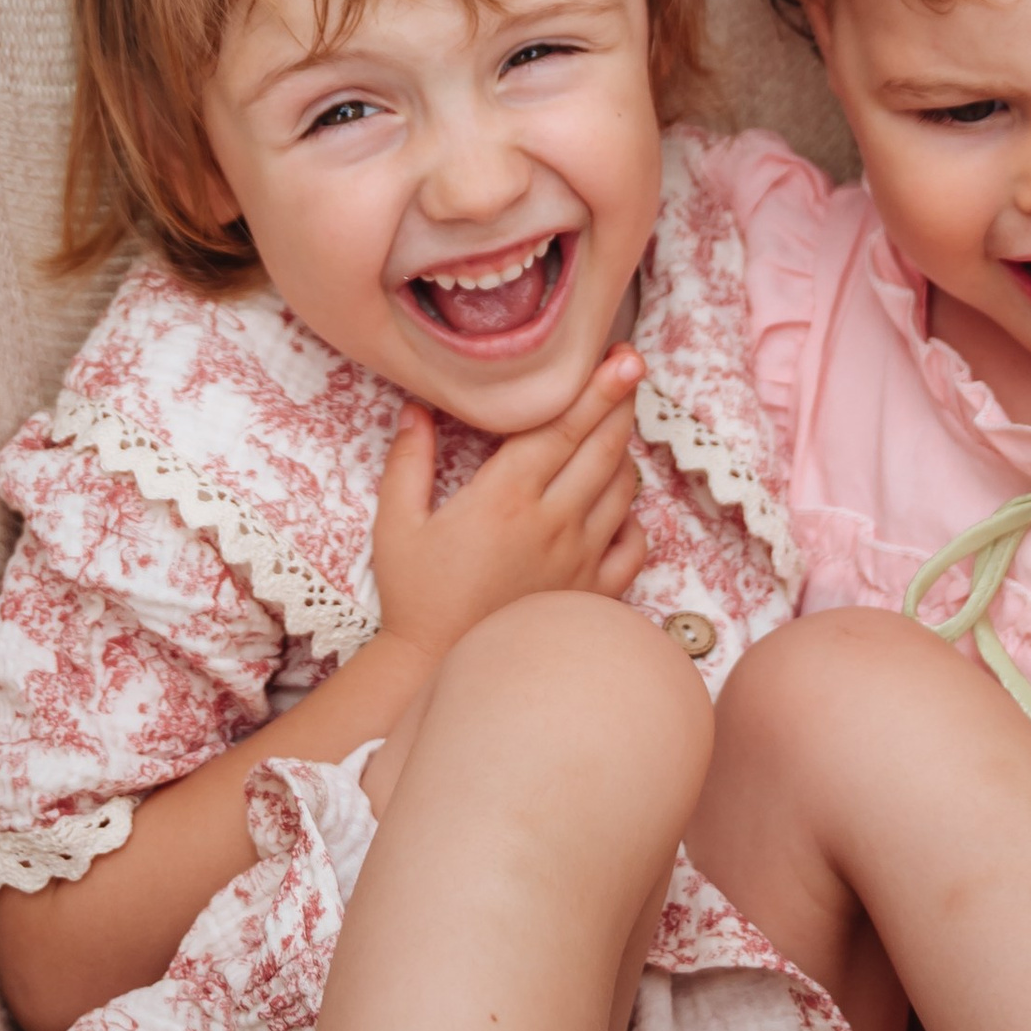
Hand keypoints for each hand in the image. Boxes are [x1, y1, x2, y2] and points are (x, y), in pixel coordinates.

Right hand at [367, 346, 646, 665]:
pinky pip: (634, 545)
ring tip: (615, 428)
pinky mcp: (593, 593)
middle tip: (630, 368)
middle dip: (620, 402)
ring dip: (624, 452)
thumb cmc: (416, 599)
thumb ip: (408, 461)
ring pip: (623, 490)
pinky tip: (618, 505)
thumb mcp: (397, 525)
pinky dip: (634, 516)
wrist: (439, 672)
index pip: (563, 427)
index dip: (596, 388)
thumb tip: (417, 408)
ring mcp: (579, 559)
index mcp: (505, 497)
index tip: (622, 358)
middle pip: (603, 448)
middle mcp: (553, 522)